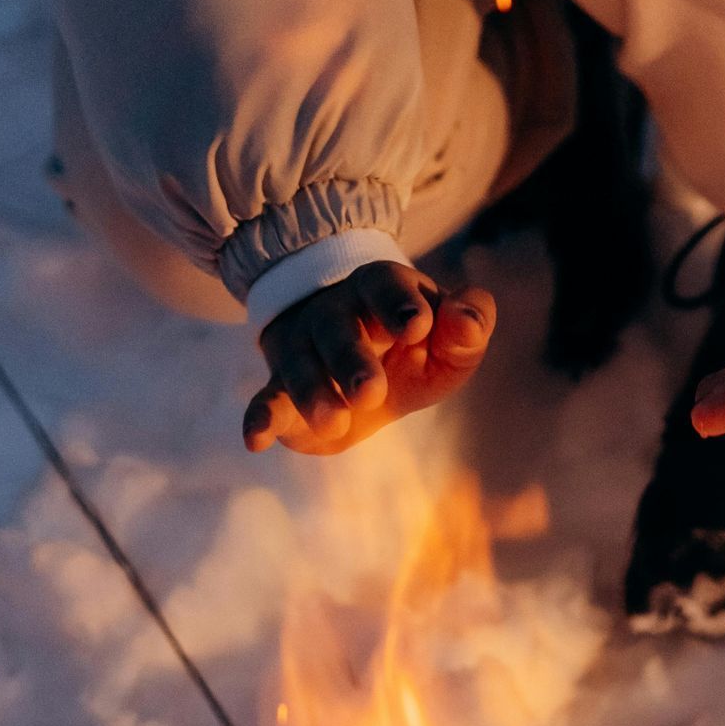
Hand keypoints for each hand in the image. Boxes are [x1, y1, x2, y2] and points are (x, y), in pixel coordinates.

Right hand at [243, 262, 496, 455]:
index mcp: (378, 290)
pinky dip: (260, 416)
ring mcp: (304, 348)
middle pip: (337, 328)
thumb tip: (467, 320)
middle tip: (370, 393)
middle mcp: (334, 313)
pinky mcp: (282, 388)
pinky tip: (256, 439)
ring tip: (335, 423)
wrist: (364, 372)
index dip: (399, 303)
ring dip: (313, 392)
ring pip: (300, 363)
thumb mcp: (450, 342)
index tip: (417, 327)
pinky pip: (267, 398)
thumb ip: (469, 328)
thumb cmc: (415, 350)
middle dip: (351, 358)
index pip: (384, 285)